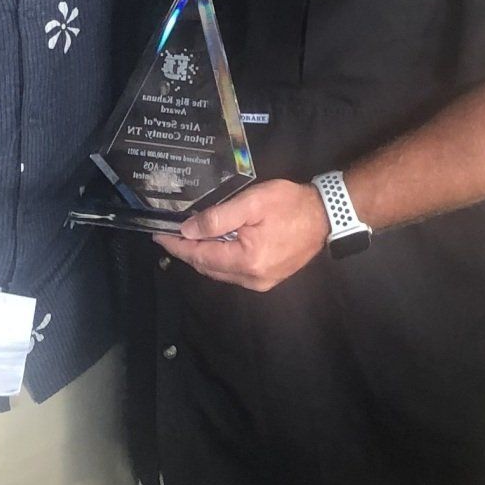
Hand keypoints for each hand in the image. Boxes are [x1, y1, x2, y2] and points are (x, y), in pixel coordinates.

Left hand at [158, 179, 329, 291]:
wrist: (325, 215)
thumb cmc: (290, 204)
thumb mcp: (252, 202)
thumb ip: (218, 218)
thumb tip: (188, 230)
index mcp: (247, 260)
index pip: (200, 255)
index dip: (177, 245)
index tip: (159, 235)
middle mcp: (252, 278)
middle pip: (208, 267)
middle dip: (187, 251)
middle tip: (170, 234)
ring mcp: (262, 282)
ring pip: (220, 272)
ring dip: (203, 256)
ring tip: (189, 237)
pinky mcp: (268, 279)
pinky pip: (234, 272)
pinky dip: (220, 259)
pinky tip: (215, 245)